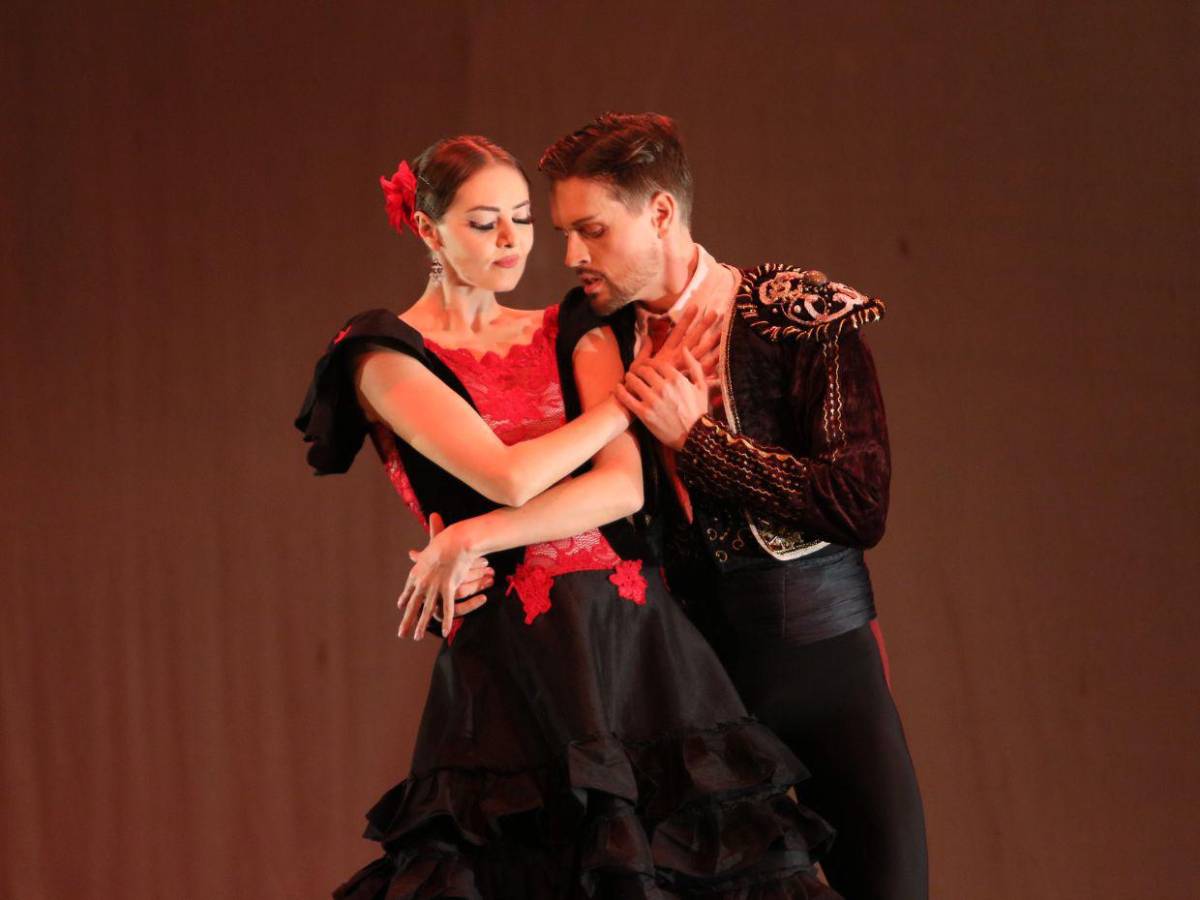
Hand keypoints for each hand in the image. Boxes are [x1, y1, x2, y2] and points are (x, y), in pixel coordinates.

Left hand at [396, 513, 491, 639]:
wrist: (456, 541)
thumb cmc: (448, 539)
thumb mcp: (436, 540)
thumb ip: (434, 533)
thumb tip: (433, 515)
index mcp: (418, 571)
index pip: (409, 589)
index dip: (405, 599)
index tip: (401, 607)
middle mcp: (422, 581)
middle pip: (413, 605)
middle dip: (407, 621)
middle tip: (401, 633)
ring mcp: (434, 586)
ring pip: (426, 611)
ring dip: (421, 626)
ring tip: (417, 638)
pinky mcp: (447, 589)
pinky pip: (447, 609)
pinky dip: (447, 620)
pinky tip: (445, 632)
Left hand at [615, 347, 709, 449]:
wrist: (694, 437)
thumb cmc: (699, 411)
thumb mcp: (702, 386)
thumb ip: (693, 365)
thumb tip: (685, 349)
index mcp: (677, 379)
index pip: (656, 363)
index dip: (649, 362)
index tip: (645, 365)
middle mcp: (664, 388)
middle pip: (643, 370)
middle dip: (638, 369)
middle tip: (635, 371)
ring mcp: (653, 401)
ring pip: (633, 381)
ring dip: (629, 378)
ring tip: (628, 379)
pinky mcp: (644, 414)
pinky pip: (627, 398)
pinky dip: (620, 391)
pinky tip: (618, 389)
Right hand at [634, 304, 722, 383]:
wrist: (638, 404)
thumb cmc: (636, 386)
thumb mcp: (638, 366)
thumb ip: (644, 351)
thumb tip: (647, 336)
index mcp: (666, 355)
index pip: (678, 333)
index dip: (686, 320)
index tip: (695, 307)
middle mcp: (677, 361)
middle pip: (693, 340)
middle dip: (703, 326)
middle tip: (714, 313)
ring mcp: (684, 371)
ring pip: (702, 354)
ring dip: (712, 342)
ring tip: (723, 330)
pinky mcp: (688, 384)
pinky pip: (703, 376)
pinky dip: (714, 370)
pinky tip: (724, 362)